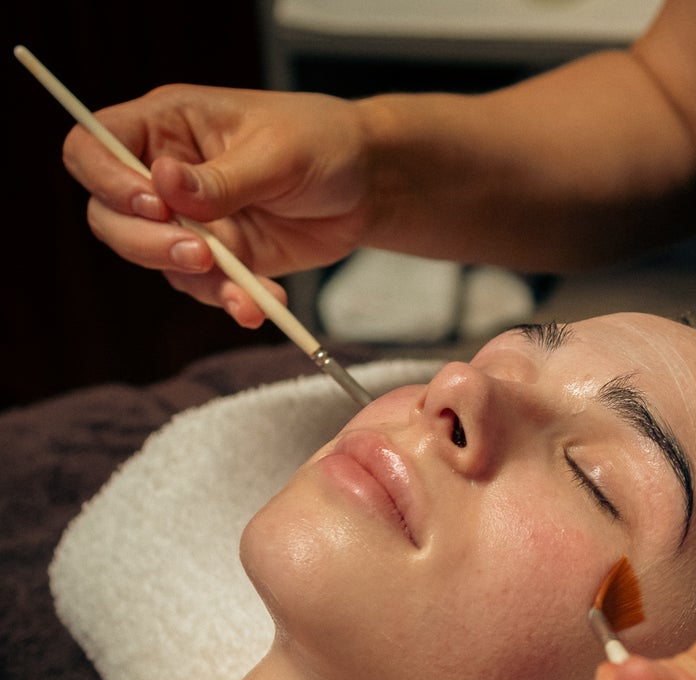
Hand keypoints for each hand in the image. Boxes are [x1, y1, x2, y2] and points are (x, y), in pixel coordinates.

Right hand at [62, 85, 372, 325]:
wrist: (368, 185)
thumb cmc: (323, 143)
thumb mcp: (278, 153)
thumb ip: (222, 178)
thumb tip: (164, 184)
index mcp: (167, 125)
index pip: (93, 147)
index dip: (106, 179)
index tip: (153, 203)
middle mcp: (166, 173)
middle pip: (110, 214)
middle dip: (146, 243)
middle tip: (199, 256)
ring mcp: (190, 220)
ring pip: (154, 260)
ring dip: (195, 281)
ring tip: (244, 290)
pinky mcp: (220, 257)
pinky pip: (204, 287)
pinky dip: (231, 300)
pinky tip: (261, 305)